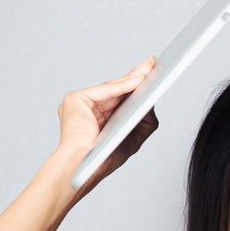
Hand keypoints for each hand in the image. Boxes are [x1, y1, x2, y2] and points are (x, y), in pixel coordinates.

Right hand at [56, 56, 159, 192]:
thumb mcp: (133, 138)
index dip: (136, 84)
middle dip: (137, 74)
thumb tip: (153, 102)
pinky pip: (106, 90)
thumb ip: (145, 121)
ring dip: (133, 76)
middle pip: (117, 88)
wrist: (85, 168)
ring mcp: (81, 102)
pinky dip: (124, 85)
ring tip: (151, 68)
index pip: (120, 96)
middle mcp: (88, 107)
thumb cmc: (105, 159)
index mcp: (98, 116)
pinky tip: (140, 79)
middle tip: (154, 62)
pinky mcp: (76, 99)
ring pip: (113, 87)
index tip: (153, 73)